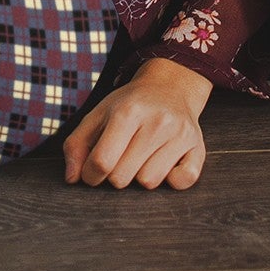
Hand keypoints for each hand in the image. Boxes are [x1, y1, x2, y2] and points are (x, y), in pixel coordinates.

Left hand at [62, 56, 211, 189]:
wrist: (169, 87)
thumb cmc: (129, 105)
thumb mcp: (97, 115)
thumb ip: (77, 145)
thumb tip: (71, 179)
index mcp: (127, 112)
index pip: (101, 161)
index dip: (90, 175)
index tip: (92, 173)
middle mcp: (156, 122)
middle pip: (122, 177)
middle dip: (114, 175)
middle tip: (120, 158)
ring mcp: (180, 135)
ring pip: (149, 182)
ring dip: (140, 176)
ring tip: (141, 157)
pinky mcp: (198, 147)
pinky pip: (181, 182)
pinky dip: (171, 180)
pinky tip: (164, 163)